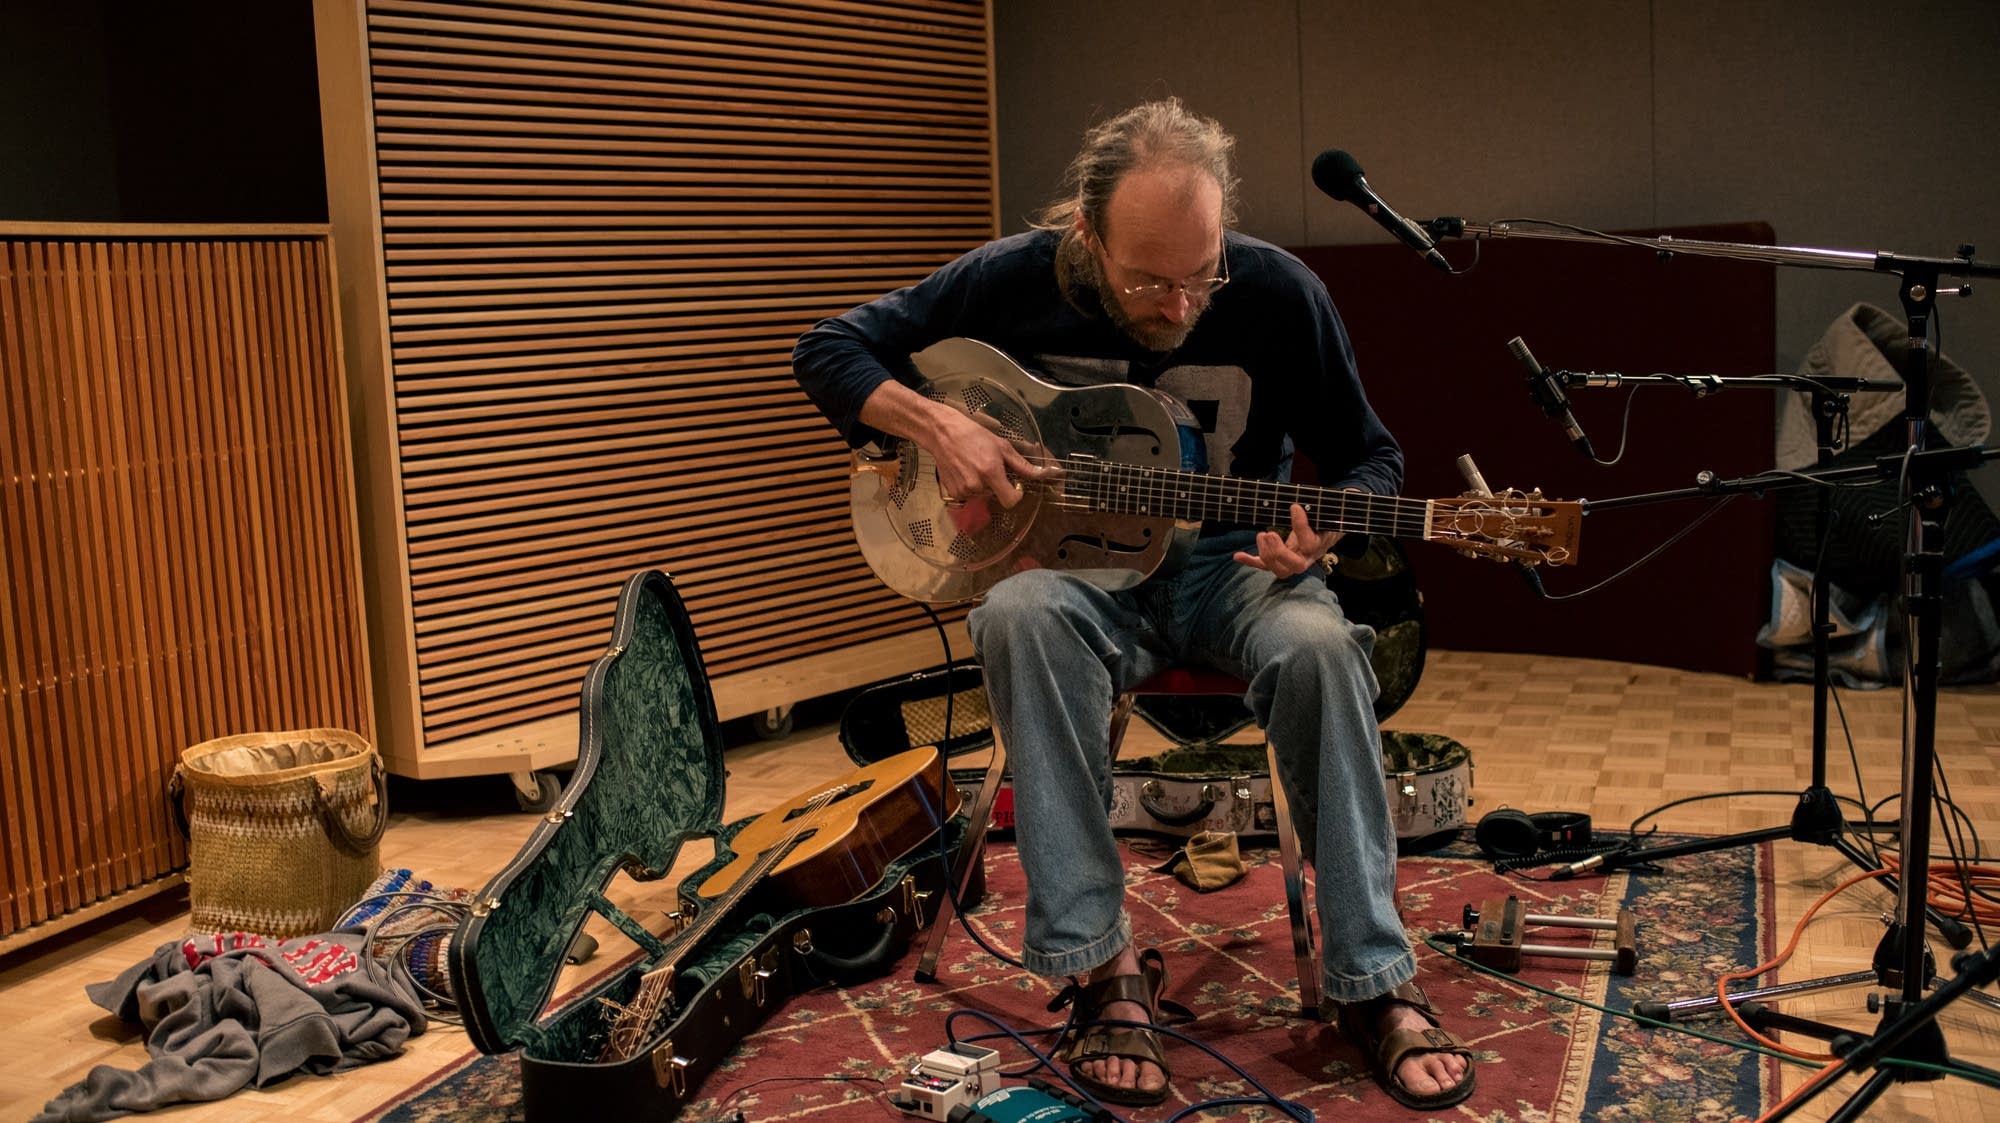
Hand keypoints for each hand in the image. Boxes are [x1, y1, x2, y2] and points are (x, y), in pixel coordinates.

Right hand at [928, 408, 1057, 509]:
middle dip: (997, 484)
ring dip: (983, 484)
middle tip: (988, 465)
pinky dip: (970, 486)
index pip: (1010, 501)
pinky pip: (969, 495)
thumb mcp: (1001, 446)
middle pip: (997, 495)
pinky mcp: (953, 492)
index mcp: (991, 472)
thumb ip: (1022, 465)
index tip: (1014, 485)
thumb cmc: (974, 436)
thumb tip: (1043, 474)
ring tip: (974, 465)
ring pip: (983, 495)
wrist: (943, 433)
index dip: (1015, 494)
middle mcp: (976, 485)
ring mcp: (963, 490)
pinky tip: (965, 470)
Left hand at [1233, 502, 1341, 577]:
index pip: (1309, 541)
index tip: (1294, 507)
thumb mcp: (1319, 515)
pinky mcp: (1279, 563)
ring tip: (1261, 534)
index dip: (1300, 525)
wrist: (1321, 537)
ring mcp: (1291, 564)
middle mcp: (1306, 559)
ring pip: (1280, 570)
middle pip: (1295, 565)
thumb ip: (1312, 510)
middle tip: (1270, 533)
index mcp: (1317, 546)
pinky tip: (1237, 556)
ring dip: (1266, 554)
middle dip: (1279, 552)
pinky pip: (1264, 566)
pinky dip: (1250, 561)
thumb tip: (1296, 504)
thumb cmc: (1319, 523)